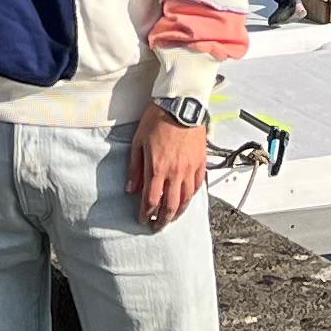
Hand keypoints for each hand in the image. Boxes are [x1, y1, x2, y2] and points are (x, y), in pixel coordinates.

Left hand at [131, 112, 210, 230]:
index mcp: (157, 168)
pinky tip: (186, 200)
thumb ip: (135, 168)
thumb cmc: (157, 119)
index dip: (146, 214)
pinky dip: (191, 197)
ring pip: (185, 200)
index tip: (143, 220)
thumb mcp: (138, 141)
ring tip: (172, 218)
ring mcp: (190, 169)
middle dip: (162, 220)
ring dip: (177, 213)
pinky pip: (197, 186)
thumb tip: (130, 189)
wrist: (181, 104)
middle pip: (170, 206)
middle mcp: (175, 173)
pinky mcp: (200, 162)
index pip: (151, 200)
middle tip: (157, 227)